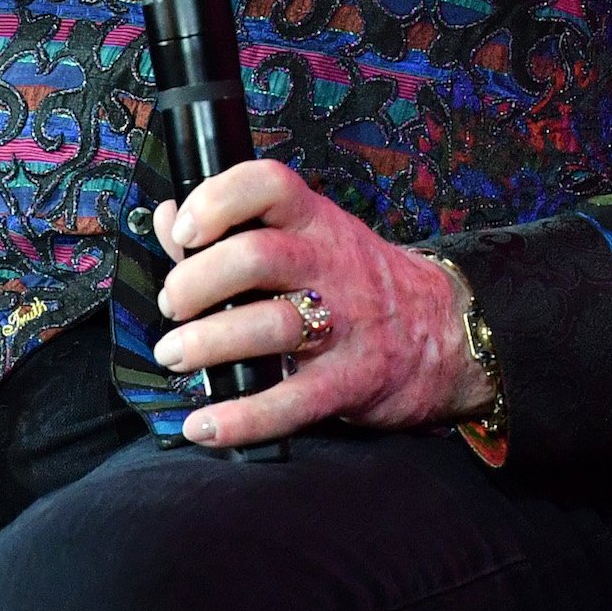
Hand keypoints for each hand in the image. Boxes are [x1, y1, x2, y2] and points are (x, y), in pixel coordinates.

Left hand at [149, 160, 493, 447]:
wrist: (443, 330)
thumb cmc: (358, 282)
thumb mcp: (308, 237)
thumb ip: (232, 227)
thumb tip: (168, 217)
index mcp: (315, 222)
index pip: (268, 185)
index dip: (218, 200)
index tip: (185, 230)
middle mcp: (330, 265)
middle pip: (257, 256)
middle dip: (197, 282)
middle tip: (171, 305)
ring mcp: (344, 323)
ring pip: (270, 325)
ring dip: (208, 343)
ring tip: (175, 354)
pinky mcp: (350, 380)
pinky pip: (292, 402)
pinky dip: (241, 417)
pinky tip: (204, 425)